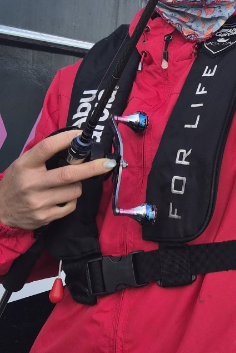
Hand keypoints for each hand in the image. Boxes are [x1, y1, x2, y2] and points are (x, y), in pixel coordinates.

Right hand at [0, 130, 115, 230]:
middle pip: (68, 174)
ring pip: (74, 191)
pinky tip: (61, 198)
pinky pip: (70, 206)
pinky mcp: (44, 217)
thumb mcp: (23, 164)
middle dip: (92, 168)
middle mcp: (31, 183)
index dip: (67, 139)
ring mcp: (38, 202)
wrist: (0, 211)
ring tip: (67, 185)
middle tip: (108, 163)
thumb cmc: (16, 183)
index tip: (82, 135)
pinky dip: (71, 200)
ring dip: (78, 185)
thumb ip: (44, 157)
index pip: (47, 147)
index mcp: (25, 165)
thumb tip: (75, 146)